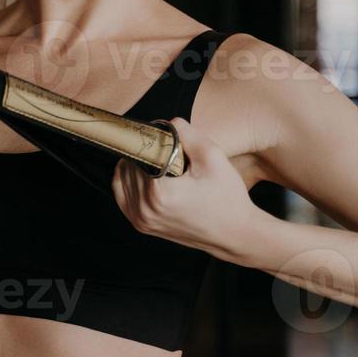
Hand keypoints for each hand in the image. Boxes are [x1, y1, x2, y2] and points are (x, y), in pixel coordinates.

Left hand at [111, 117, 259, 263]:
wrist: (234, 234)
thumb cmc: (227, 196)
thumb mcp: (212, 156)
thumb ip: (186, 132)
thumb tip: (163, 122)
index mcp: (159, 192)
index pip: (139, 150)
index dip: (151, 138)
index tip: (165, 136)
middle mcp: (144, 209)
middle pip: (130, 163)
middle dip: (146, 152)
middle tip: (168, 151)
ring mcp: (140, 219)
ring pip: (122, 176)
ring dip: (137, 165)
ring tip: (163, 164)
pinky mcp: (141, 225)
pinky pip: (122, 194)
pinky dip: (131, 180)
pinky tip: (149, 174)